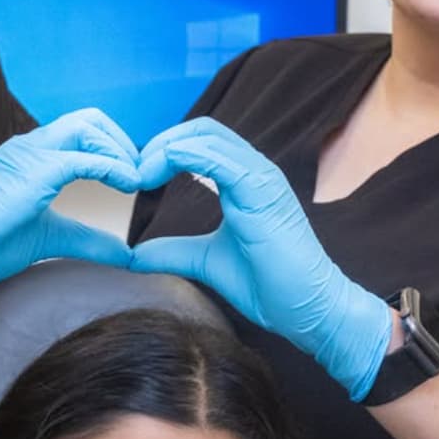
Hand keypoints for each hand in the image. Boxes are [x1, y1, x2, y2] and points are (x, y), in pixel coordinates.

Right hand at [0, 109, 139, 319]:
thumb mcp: (47, 238)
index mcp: (29, 156)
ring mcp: (27, 155)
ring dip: (122, 151)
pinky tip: (128, 186)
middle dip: (124, 142)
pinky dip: (112, 167)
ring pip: (88, 128)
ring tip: (138, 181)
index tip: (134, 178)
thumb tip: (126, 252)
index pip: (82, 131)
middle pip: (90, 119)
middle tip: (142, 176)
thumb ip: (87, 240)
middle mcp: (29, 146)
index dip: (115, 148)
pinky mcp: (30, 174)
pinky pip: (83, 158)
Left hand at [132, 118, 390, 399]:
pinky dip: (180, 157)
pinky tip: (155, 175)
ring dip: (164, 149)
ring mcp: (261, 177)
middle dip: (159, 144)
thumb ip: (171, 252)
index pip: (199, 142)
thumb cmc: (269, 284)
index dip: (163, 152)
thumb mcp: (205, 261)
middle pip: (200, 130)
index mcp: (244, 181)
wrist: (307, 308)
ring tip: (138, 176)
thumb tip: (134, 254)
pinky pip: (216, 158)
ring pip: (206, 137)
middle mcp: (254, 170)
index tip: (136, 179)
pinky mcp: (262, 191)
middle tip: (131, 173)